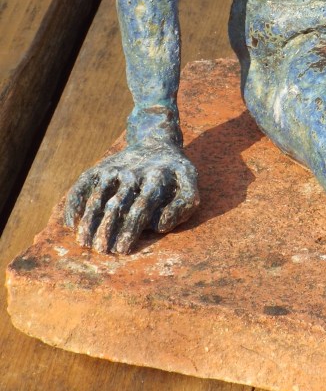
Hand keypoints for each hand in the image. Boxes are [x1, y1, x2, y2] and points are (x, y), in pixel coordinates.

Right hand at [64, 136, 198, 253]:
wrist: (157, 140)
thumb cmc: (174, 172)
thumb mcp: (189, 182)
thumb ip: (184, 204)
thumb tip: (160, 226)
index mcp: (156, 178)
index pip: (141, 207)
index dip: (130, 230)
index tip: (121, 250)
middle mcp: (133, 173)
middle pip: (117, 204)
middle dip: (108, 229)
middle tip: (101, 250)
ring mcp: (115, 168)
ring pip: (98, 195)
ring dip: (89, 220)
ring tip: (84, 242)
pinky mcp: (101, 167)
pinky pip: (84, 183)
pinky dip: (74, 202)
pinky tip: (71, 222)